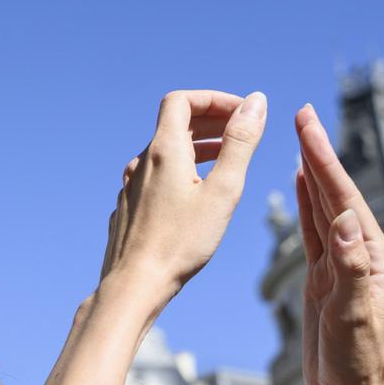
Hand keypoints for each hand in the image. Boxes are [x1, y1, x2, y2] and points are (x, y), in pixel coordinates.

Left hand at [98, 90, 266, 304]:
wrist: (134, 285)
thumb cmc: (181, 242)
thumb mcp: (223, 190)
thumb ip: (240, 142)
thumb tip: (256, 100)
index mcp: (164, 151)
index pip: (182, 101)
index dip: (213, 99)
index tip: (240, 112)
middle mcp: (141, 164)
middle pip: (174, 124)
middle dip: (210, 121)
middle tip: (241, 132)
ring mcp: (130, 186)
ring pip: (164, 153)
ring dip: (196, 148)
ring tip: (225, 161)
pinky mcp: (128, 208)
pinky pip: (154, 178)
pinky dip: (179, 171)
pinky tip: (195, 195)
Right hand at [294, 104, 383, 384]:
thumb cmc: (356, 365)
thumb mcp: (351, 317)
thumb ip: (350, 267)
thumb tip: (345, 218)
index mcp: (373, 256)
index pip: (344, 198)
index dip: (324, 159)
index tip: (307, 124)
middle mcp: (363, 254)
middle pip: (336, 194)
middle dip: (318, 153)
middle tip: (302, 115)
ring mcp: (345, 266)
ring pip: (326, 209)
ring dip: (313, 174)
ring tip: (301, 140)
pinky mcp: (327, 280)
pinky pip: (316, 233)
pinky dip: (308, 206)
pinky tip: (301, 189)